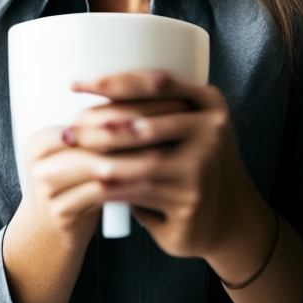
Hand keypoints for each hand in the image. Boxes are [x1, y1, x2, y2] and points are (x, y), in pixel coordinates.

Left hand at [66, 70, 261, 264]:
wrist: (233, 220)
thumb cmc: (200, 164)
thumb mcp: (195, 126)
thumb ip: (163, 108)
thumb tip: (97, 94)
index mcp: (209, 102)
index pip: (156, 83)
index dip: (114, 82)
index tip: (78, 84)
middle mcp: (212, 131)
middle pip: (143, 123)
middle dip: (99, 127)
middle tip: (69, 130)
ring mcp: (203, 168)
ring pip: (140, 161)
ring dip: (101, 159)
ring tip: (74, 155)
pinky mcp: (191, 202)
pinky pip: (142, 193)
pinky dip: (113, 189)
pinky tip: (92, 184)